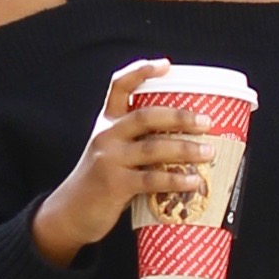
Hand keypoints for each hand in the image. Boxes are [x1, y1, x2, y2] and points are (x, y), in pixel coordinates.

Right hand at [32, 59, 220, 268]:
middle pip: (146, 116)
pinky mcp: (115, 184)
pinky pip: (151, 179)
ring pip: (153, 148)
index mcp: (107, 123)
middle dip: (179, 117)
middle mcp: (106, 136)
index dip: (141, 71)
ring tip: (208, 152)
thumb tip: (186, 142)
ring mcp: (110, 160)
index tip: (166, 65)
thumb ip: (137, 143)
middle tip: (206, 122)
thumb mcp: (111, 153)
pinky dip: (176, 180)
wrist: (70, 213)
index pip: (120, 86)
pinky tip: (193, 181)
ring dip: (185, 149)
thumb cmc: (100, 183)